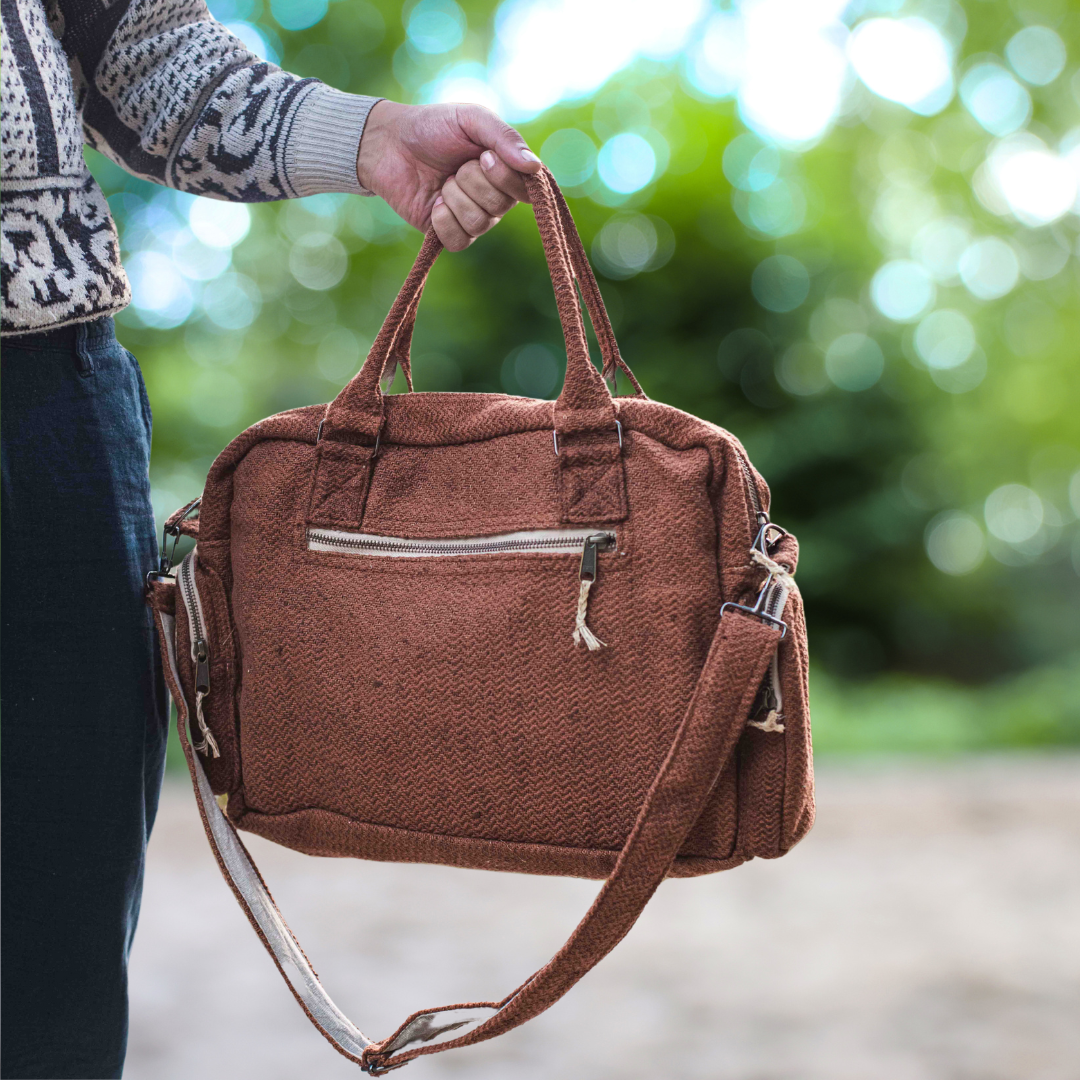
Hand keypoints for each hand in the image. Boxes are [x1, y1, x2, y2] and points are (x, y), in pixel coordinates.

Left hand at [356, 100, 541, 250]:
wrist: (389, 144)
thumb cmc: (433, 127)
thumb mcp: (471, 119)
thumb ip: (504, 137)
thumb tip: (534, 167)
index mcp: (506, 170)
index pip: (527, 189)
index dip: (504, 176)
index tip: (483, 156)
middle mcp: (494, 198)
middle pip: (500, 206)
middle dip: (471, 181)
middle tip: (455, 166)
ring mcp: (472, 217)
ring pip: (478, 223)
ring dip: (454, 197)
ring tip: (442, 182)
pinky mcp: (449, 233)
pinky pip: (459, 240)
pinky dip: (443, 221)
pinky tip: (435, 204)